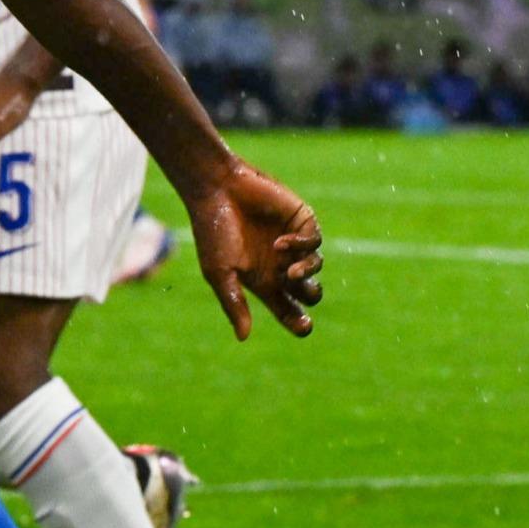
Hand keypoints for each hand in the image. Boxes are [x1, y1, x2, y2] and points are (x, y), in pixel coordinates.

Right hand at [180, 160, 323, 339]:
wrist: (216, 190)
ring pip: (316, 267)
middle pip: (309, 293)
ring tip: (287, 270)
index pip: (289, 311)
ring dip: (305, 273)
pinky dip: (301, 245)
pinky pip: (314, 241)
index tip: (304, 326)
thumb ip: (234, 303)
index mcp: (264, 283)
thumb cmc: (213, 233)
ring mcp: (294, 244)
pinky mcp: (301, 221)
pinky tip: (280, 242)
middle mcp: (281, 266)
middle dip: (308, 296)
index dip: (299, 323)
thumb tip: (244, 337)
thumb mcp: (219, 273)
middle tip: (294, 289)